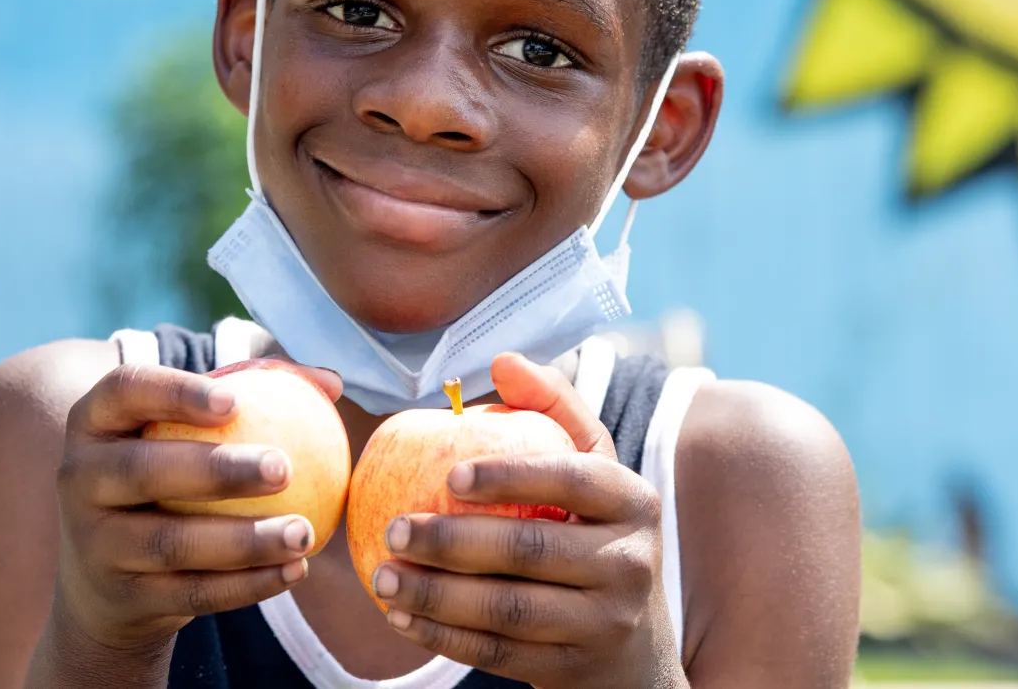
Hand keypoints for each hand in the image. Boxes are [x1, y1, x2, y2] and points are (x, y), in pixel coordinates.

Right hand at [47, 362, 341, 654]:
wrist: (107, 579)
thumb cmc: (171, 477)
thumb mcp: (191, 431)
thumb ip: (258, 395)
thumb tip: (331, 382)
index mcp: (96, 422)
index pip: (125, 390)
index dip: (176, 391)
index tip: (236, 401)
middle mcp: (80, 478)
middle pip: (143, 470)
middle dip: (216, 469)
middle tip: (284, 468)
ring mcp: (94, 543)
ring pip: (170, 543)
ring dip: (244, 541)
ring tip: (303, 532)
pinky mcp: (121, 597)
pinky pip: (191, 592)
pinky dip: (247, 585)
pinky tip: (295, 571)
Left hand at [370, 353, 685, 688]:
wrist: (632, 649)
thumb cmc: (593, 534)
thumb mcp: (592, 470)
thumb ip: (552, 408)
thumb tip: (504, 359)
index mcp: (634, 501)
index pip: (573, 480)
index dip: (511, 475)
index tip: (448, 471)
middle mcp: (630, 562)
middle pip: (531, 551)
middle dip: (453, 542)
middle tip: (393, 527)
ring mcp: (605, 624)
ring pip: (509, 610)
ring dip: (436, 595)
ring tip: (383, 576)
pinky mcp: (572, 671)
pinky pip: (498, 654)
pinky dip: (443, 637)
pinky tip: (401, 617)